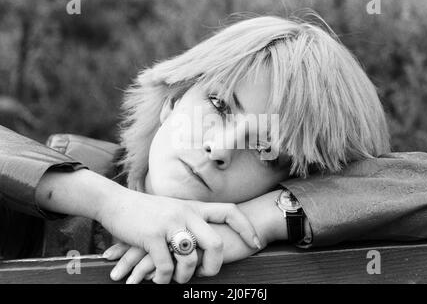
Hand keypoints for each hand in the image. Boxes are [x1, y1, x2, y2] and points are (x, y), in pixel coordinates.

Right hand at [98, 188, 260, 283]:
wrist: (115, 202)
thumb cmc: (146, 211)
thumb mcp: (173, 209)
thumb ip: (190, 220)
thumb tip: (206, 240)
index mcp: (193, 207)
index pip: (230, 212)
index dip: (247, 228)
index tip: (256, 243)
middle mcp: (185, 213)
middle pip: (215, 243)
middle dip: (214, 266)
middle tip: (206, 274)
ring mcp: (169, 224)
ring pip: (191, 259)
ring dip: (185, 277)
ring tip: (177, 280)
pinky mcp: (151, 236)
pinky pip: (167, 267)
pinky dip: (165, 279)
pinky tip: (159, 280)